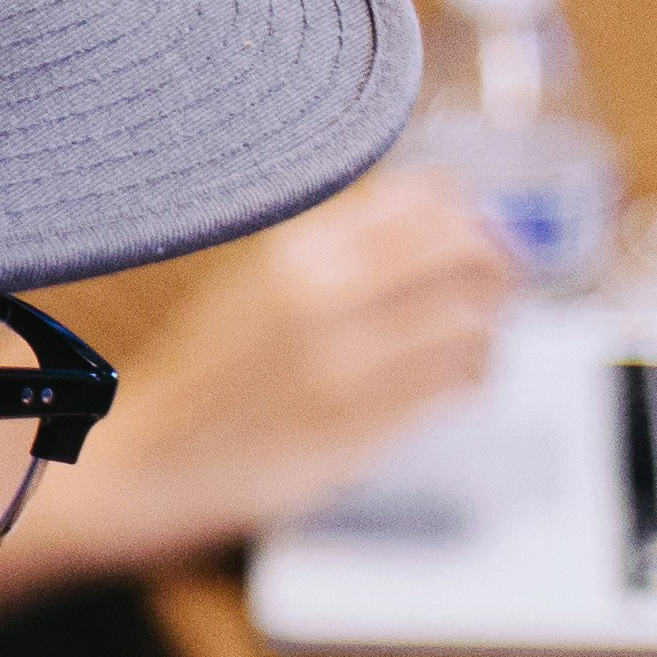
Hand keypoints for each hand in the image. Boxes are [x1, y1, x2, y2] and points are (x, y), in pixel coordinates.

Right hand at [0, 169, 516, 608]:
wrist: (151, 455)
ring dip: (491, 326)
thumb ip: (346, 242)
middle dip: (500, 264)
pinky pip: (456, 387)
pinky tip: (460, 378)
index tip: (481, 229)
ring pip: (473, 323)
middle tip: (505, 280)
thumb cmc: (214, 368)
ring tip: (478, 336)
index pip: (424, 201)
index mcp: (296, 248)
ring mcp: (348, 366)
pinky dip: (475, 375)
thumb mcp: (265, 279)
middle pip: (464, 255)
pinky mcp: (364, 427)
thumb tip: (444, 201)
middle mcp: (325, 297)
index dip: (469, 215)